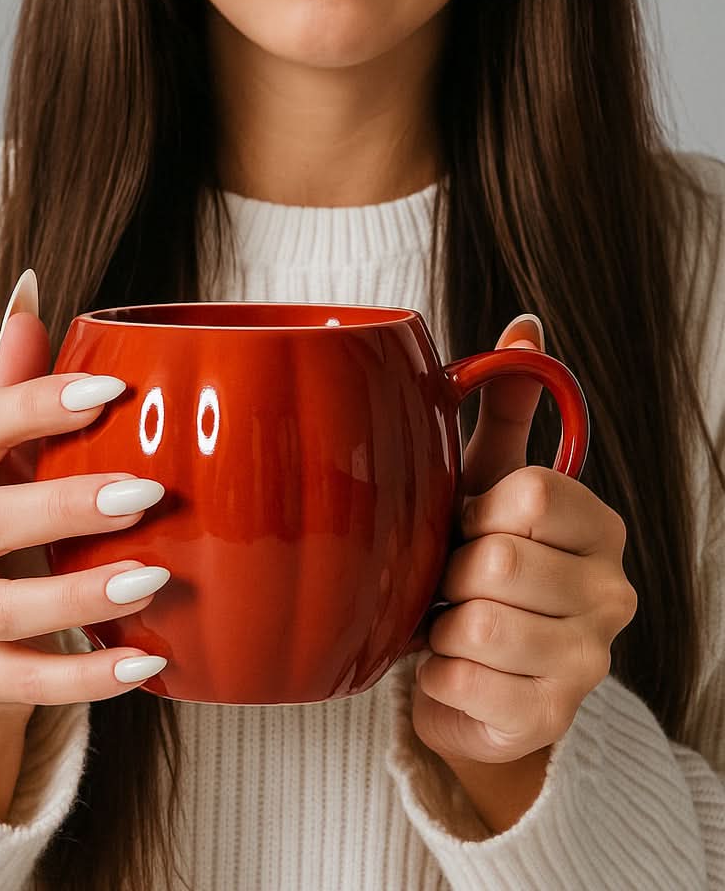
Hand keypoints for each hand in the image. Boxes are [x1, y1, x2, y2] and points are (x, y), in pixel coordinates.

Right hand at [0, 306, 170, 728]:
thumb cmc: (4, 522)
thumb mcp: (6, 455)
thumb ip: (17, 385)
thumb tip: (28, 293)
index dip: (38, 405)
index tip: (114, 392)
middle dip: (65, 505)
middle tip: (147, 493)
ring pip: (0, 609)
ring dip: (78, 594)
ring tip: (153, 579)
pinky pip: (23, 683)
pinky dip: (87, 678)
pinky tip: (150, 665)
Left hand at [410, 316, 637, 827]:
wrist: (475, 672)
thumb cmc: (477, 567)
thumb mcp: (490, 484)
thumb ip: (505, 411)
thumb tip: (526, 326)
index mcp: (598, 526)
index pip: (529, 494)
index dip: (475, 509)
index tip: (469, 525)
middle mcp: (612, 593)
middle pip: (496, 561)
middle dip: (450, 571)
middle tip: (452, 582)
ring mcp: (588, 662)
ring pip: (476, 624)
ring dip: (438, 622)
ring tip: (449, 621)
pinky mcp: (547, 718)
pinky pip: (458, 679)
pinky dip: (433, 669)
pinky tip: (453, 665)